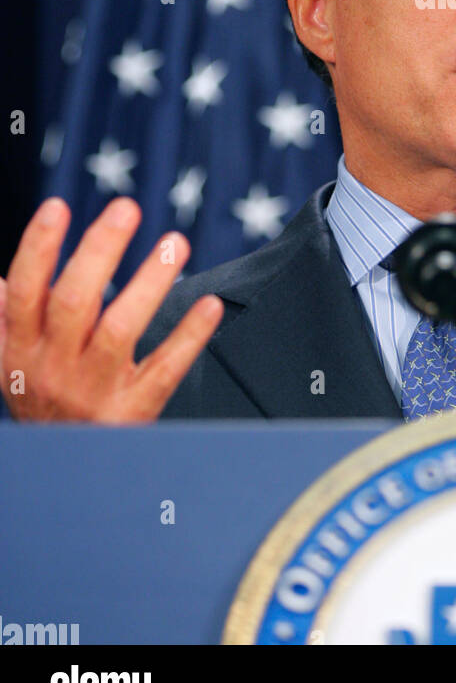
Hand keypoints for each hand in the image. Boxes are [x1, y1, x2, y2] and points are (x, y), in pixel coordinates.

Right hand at [0, 196, 223, 421]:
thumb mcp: (11, 359)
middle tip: (127, 208)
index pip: (23, 293)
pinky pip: (163, 371)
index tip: (57, 206)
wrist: (63, 475)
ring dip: (149, 283)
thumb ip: (8, 313)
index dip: (36, 248)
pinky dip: (188, 337)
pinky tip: (209, 305)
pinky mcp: (132, 414)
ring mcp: (93, 393)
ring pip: (119, 331)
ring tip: (176, 242)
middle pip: (73, 302)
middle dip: (99, 251)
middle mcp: (52, 370)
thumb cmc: (41, 397)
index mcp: (19, 350)